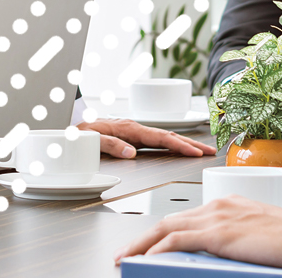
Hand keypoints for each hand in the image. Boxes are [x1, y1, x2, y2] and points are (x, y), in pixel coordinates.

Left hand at [78, 118, 215, 158]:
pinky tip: (179, 149)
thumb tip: (132, 153)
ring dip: (184, 143)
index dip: (178, 145)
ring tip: (201, 150)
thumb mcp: (92, 139)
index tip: (195, 152)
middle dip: (189, 142)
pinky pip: (156, 140)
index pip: (159, 137)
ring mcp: (134, 132)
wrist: (71, 128)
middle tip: (210, 151)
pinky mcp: (132, 136)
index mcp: (128, 128)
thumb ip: (110, 145)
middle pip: (167, 135)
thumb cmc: (81, 133)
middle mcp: (134, 128)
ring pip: (164, 137)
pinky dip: (171, 143)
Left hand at [113, 195, 281, 269]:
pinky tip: (145, 258)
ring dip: (142, 244)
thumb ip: (239, 240)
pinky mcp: (218, 234)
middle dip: (144, 239)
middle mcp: (216, 207)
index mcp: (226, 205)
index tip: (149, 244)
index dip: (162, 232)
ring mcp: (216, 219)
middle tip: (126, 253)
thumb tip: (228, 254)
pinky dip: (157, 249)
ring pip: (166, 229)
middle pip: (169, 221)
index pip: (184, 218)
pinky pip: (177, 240)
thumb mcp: (260, 236)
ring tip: (126, 258)